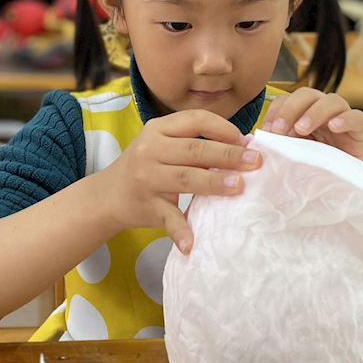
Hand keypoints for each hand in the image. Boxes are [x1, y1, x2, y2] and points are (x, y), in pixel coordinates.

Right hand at [97, 109, 262, 253]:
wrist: (107, 196)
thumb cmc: (146, 167)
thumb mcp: (162, 145)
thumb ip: (193, 143)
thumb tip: (242, 146)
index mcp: (158, 129)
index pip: (195, 120)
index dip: (223, 128)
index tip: (246, 140)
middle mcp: (150, 150)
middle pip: (195, 149)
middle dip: (229, 155)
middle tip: (256, 162)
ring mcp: (147, 178)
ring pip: (186, 178)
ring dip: (214, 183)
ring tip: (240, 186)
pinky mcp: (146, 206)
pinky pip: (167, 218)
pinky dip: (180, 231)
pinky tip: (192, 242)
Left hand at [261, 88, 362, 161]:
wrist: (339, 189)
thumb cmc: (312, 171)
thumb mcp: (291, 156)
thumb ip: (277, 145)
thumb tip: (253, 142)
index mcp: (303, 113)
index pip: (287, 99)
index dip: (275, 110)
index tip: (266, 131)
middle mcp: (322, 111)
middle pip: (307, 94)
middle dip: (290, 109)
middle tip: (279, 130)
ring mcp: (342, 118)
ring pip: (332, 100)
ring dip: (314, 112)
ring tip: (302, 129)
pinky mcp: (360, 131)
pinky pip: (357, 117)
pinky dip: (345, 119)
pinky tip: (334, 127)